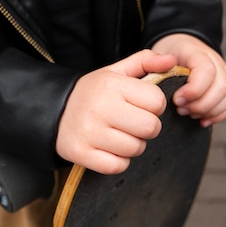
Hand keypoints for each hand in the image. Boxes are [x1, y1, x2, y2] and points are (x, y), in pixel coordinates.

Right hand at [56, 49, 176, 173]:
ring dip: (133, 146)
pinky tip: (108, 149)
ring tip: (119, 136)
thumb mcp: (115, 72)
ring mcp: (89, 132)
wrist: (53, 112)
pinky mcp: (81, 153)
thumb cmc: (92, 94)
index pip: (157, 102)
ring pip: (135, 149)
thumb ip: (145, 62)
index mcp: (112, 85)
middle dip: (147, 129)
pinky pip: (118, 166)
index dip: (154, 107)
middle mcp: (100, 107)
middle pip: (150, 128)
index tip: (141, 106)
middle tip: (133, 124)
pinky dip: (118, 161)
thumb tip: (172, 61)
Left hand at [152, 33, 225, 126]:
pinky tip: (202, 120)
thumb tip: (163, 74)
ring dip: (209, 110)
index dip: (194, 90)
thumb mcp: (155, 56)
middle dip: (200, 105)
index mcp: (197, 52)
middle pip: (221, 87)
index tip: (177, 100)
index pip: (207, 71)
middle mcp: (215, 60)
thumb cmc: (165, 57)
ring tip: (189, 114)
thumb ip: (154, 64)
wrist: (178, 48)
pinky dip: (218, 114)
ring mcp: (224, 71)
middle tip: (180, 110)